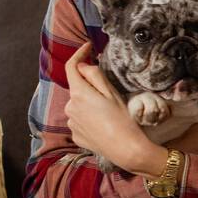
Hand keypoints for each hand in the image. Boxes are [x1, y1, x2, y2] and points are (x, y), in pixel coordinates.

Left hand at [64, 43, 161, 174]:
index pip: (72, 67)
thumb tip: (83, 66)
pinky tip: (104, 125)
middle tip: (111, 93)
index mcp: (79, 93)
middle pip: (78, 88)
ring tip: (110, 113)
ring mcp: (72, 122)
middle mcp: (70, 107)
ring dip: (90, 104)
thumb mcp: (113, 94)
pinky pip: (81, 121)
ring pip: (79, 105)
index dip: (79, 54)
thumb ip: (95, 76)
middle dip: (90, 86)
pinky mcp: (76, 135)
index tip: (88, 47)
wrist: (127, 151)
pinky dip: (90, 119)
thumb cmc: (124, 121)